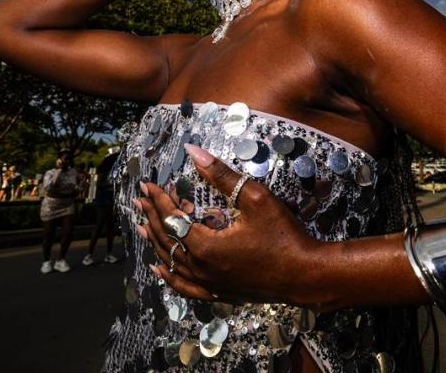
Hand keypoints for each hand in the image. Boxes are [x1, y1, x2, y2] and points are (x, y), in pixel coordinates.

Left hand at [136, 144, 323, 304]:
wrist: (306, 275)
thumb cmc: (284, 236)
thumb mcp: (255, 198)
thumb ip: (222, 175)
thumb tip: (194, 152)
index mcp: (206, 246)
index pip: (172, 218)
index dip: (159, 199)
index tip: (148, 184)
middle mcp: (202, 268)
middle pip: (166, 240)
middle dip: (151, 216)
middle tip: (140, 198)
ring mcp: (210, 284)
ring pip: (172, 262)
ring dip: (154, 242)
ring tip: (140, 226)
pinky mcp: (220, 292)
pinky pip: (185, 286)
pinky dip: (169, 275)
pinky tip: (160, 268)